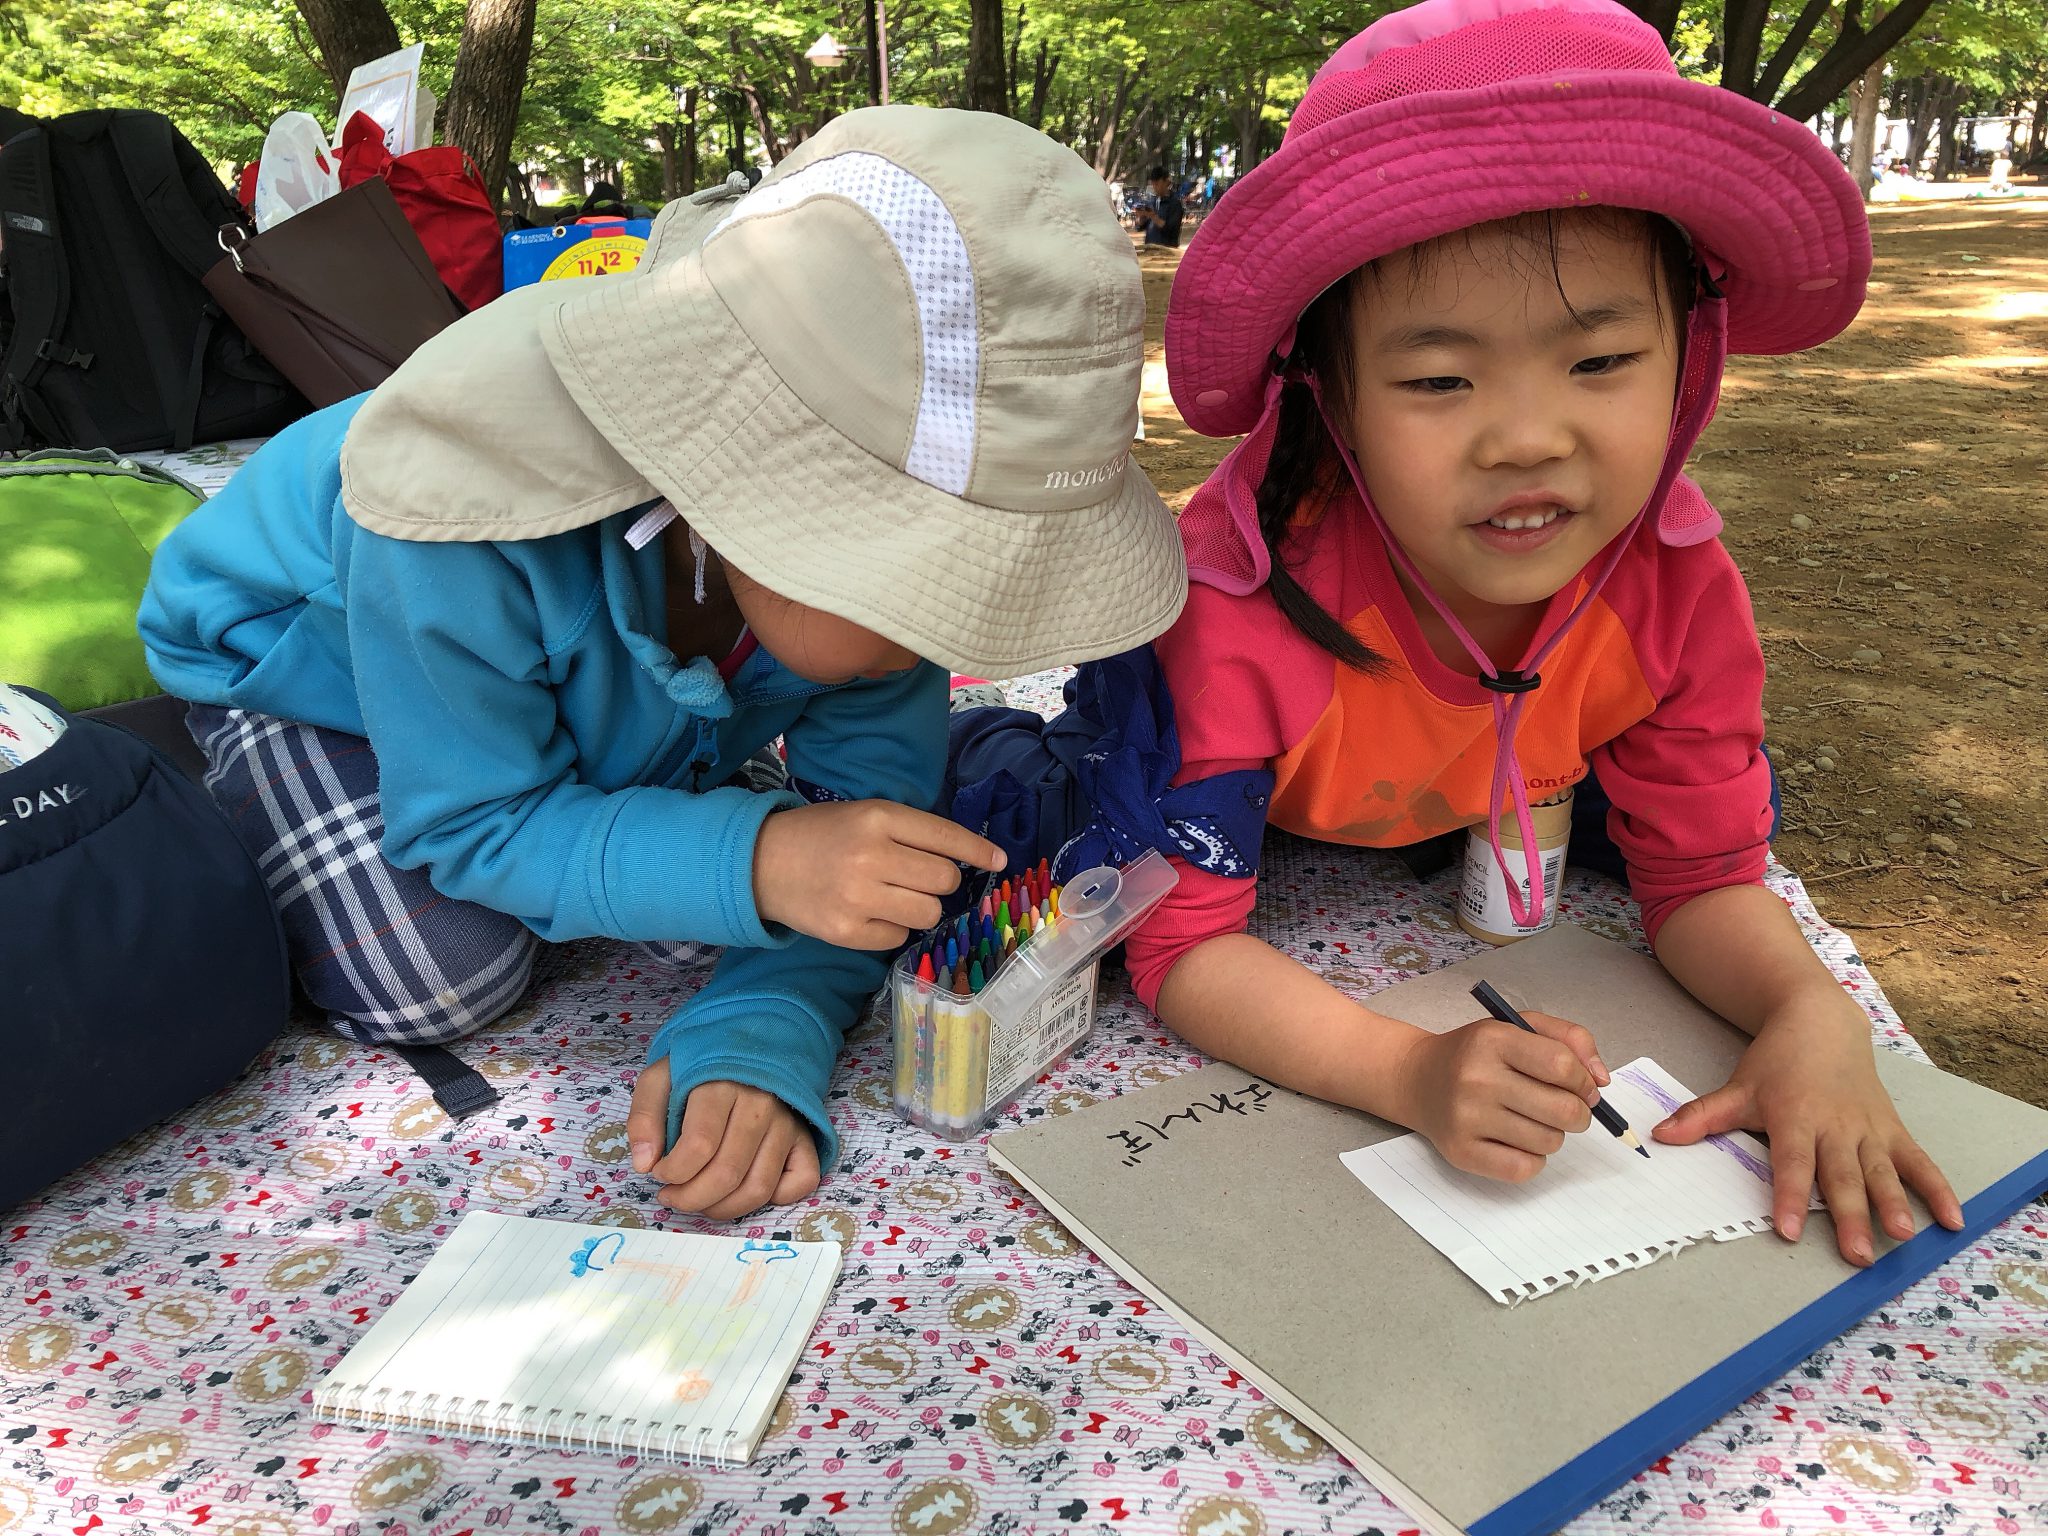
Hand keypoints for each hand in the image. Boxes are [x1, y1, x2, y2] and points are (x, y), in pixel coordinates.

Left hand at [627, 1061, 820, 1219]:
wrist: (746, 1045)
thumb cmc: (699, 1069)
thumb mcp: (660, 1079)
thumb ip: (644, 1117)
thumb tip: (645, 1165)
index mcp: (721, 1086)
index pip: (699, 1146)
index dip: (673, 1172)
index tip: (659, 1173)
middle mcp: (760, 1105)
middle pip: (728, 1173)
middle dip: (691, 1198)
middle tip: (673, 1197)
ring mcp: (787, 1123)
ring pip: (759, 1187)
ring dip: (723, 1209)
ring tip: (701, 1202)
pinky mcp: (804, 1138)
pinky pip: (802, 1181)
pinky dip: (776, 1199)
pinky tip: (745, 1191)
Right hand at [753, 799, 1003, 949]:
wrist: (761, 863)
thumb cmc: (822, 835)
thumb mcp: (865, 815)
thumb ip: (911, 831)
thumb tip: (967, 858)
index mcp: (878, 818)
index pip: (945, 836)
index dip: (978, 851)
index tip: (1000, 860)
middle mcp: (871, 856)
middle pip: (943, 880)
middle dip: (939, 881)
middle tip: (915, 878)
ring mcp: (859, 897)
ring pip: (929, 913)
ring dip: (920, 908)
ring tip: (893, 897)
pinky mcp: (847, 932)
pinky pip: (899, 938)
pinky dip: (893, 929)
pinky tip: (870, 914)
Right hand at [1395, 1011, 1607, 1181]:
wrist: (1417, 1078)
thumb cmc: (1477, 1054)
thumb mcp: (1518, 1027)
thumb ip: (1568, 1039)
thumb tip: (1601, 1081)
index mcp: (1493, 1040)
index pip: (1562, 1065)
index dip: (1584, 1081)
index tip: (1583, 1087)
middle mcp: (1477, 1077)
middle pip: (1563, 1110)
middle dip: (1578, 1114)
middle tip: (1566, 1109)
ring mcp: (1466, 1117)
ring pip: (1548, 1142)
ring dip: (1552, 1135)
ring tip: (1532, 1121)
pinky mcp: (1461, 1151)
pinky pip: (1524, 1168)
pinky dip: (1533, 1159)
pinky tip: (1518, 1141)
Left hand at [1653, 995, 1962, 1265]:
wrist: (1821, 1022)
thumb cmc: (1776, 1062)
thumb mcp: (1738, 1087)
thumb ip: (1703, 1116)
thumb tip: (1660, 1136)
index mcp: (1794, 1118)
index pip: (1791, 1163)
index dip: (1790, 1196)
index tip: (1789, 1229)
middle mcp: (1836, 1127)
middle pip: (1842, 1176)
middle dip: (1849, 1216)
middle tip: (1856, 1254)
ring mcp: (1868, 1129)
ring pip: (1882, 1172)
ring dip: (1894, 1204)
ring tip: (1902, 1236)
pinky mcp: (1892, 1129)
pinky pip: (1918, 1162)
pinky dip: (1937, 1189)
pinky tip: (1953, 1219)